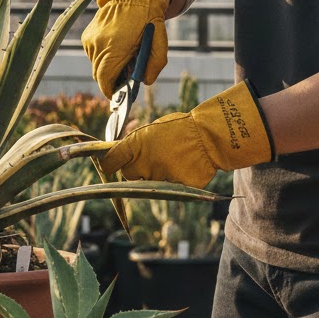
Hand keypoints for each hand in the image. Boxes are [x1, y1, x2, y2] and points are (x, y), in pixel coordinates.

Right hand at [81, 0, 172, 98]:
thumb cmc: (149, 18)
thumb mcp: (159, 42)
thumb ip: (155, 66)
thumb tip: (145, 82)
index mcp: (114, 48)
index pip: (104, 81)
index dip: (110, 92)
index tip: (117, 96)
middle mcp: (97, 45)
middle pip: (99, 75)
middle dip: (111, 80)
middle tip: (125, 78)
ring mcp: (90, 40)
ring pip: (95, 66)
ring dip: (106, 68)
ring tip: (123, 59)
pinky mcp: (87, 35)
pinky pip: (92, 55)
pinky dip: (102, 57)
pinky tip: (116, 48)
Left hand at [100, 80, 274, 185]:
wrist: (209, 136)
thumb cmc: (179, 129)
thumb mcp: (152, 130)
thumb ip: (134, 145)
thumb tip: (119, 154)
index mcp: (135, 145)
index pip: (110, 162)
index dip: (109, 163)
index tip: (110, 164)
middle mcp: (144, 164)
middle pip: (129, 175)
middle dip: (135, 170)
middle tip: (151, 159)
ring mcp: (160, 178)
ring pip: (150, 183)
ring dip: (156, 175)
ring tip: (172, 159)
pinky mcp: (175, 188)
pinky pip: (169, 188)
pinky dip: (174, 180)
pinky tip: (183, 166)